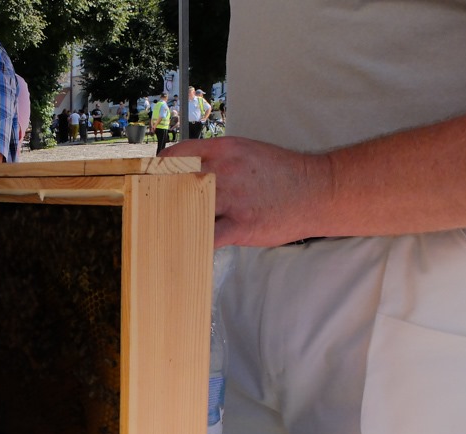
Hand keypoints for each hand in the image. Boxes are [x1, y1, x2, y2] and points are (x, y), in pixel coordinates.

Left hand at [162, 136, 332, 247]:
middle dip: (159, 198)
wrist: (318, 190)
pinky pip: (207, 237)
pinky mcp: (240, 225)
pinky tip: (183, 250)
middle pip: (176, 183)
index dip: (159, 170)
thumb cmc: (282, 174)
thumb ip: (219, 161)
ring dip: (172, 223)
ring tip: (159, 233)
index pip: (177, 155)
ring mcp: (232, 198)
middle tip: (147, 212)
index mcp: (224, 150)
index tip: (149, 182)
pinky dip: (192, 244)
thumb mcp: (248, 154)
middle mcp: (224, 171)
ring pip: (187, 211)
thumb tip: (190, 175)